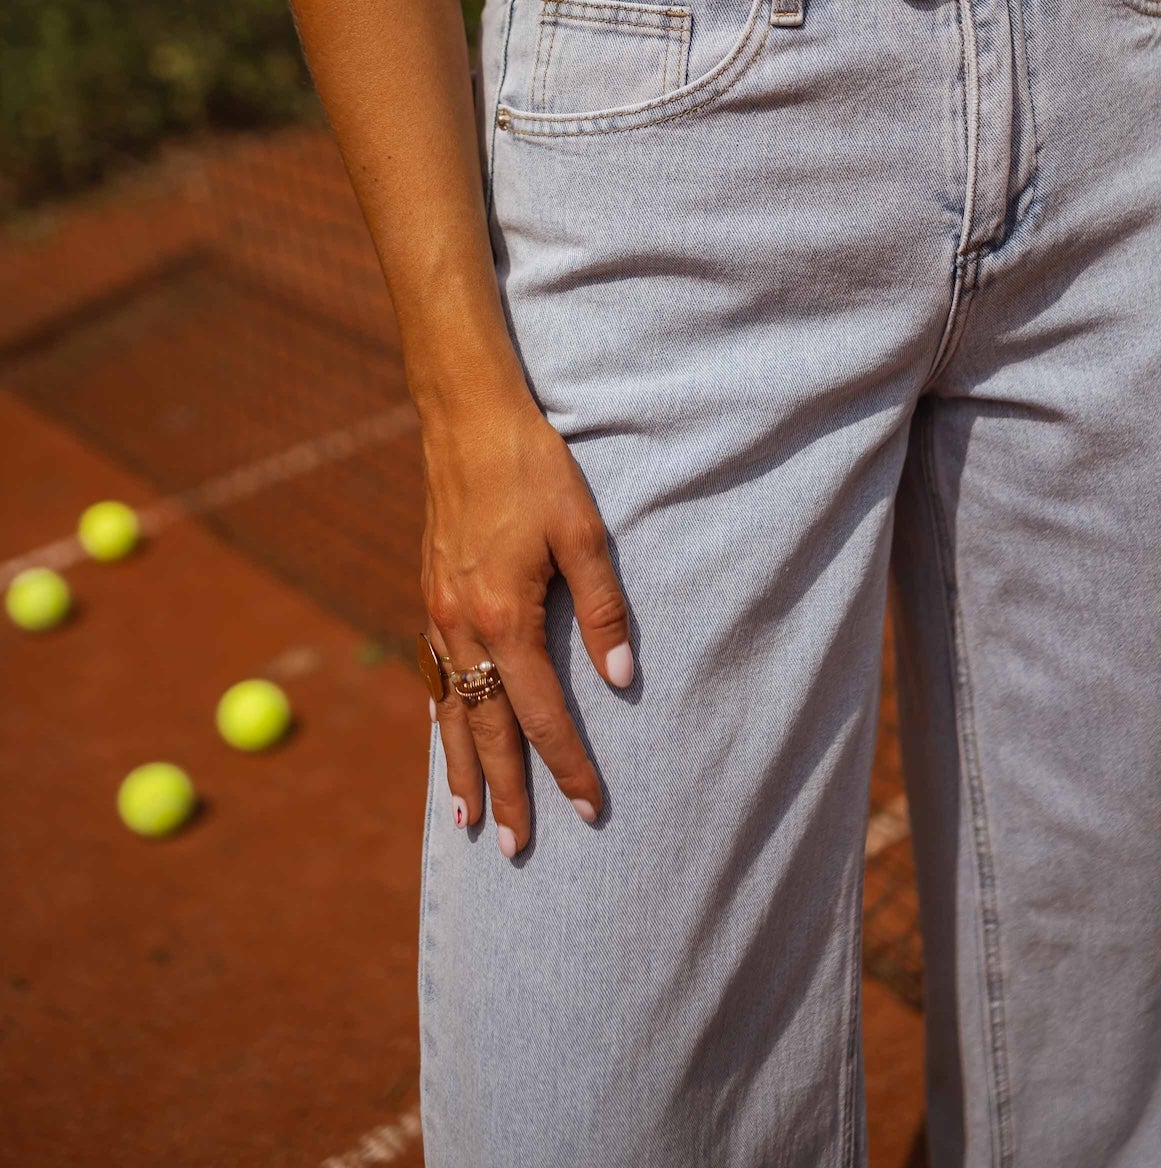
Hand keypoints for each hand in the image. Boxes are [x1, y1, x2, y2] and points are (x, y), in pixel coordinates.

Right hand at [421, 397, 633, 857]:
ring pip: (448, 711)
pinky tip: (447, 738)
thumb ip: (603, 607)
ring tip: (467, 823)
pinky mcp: (429, 596)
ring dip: (460, 769)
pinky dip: (441, 719)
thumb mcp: (584, 531)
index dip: (567, 766)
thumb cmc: (533, 469)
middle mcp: (461, 627)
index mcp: (503, 617)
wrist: (466, 420)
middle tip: (517, 848)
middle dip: (504, 791)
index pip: (542, 714)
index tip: (590, 810)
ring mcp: (437, 614)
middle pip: (485, 729)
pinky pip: (434, 677)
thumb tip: (622, 679)